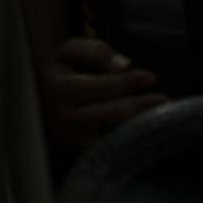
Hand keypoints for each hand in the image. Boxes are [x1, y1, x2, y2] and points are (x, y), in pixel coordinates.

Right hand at [38, 37, 167, 149]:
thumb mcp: (70, 50)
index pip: (99, 87)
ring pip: (114, 136)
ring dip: (140, 125)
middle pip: (111, 114)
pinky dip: (130, 140)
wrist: (39, 94)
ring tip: (161, 115)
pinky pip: (111, 149)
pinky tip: (146, 131)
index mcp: (58, 89)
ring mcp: (72, 139)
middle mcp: (63, 118)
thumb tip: (123, 66)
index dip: (127, 82)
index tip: (150, 77)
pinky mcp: (79, 152)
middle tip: (164, 99)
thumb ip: (95, 51)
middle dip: (140, 106)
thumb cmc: (60, 69)